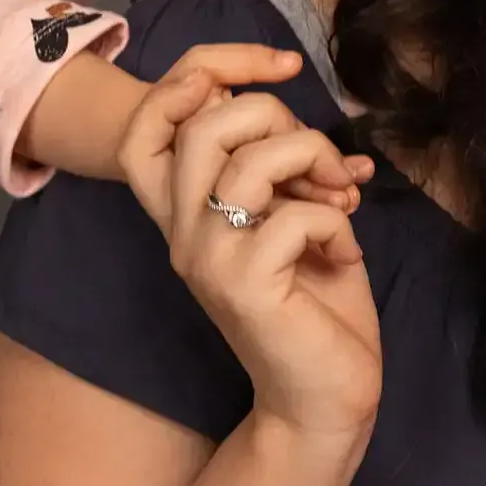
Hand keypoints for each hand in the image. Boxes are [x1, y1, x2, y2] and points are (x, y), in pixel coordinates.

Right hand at [120, 62, 380, 441]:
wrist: (323, 402)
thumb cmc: (314, 310)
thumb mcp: (289, 221)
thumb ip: (274, 171)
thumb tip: (282, 109)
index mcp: (185, 216)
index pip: (142, 131)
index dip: (189, 84)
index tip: (261, 83)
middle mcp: (182, 234)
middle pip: (202, 124)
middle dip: (277, 117)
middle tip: (321, 163)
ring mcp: (208, 259)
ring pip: (253, 159)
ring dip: (315, 162)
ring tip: (341, 198)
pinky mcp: (246, 285)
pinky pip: (296, 213)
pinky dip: (336, 221)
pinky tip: (344, 254)